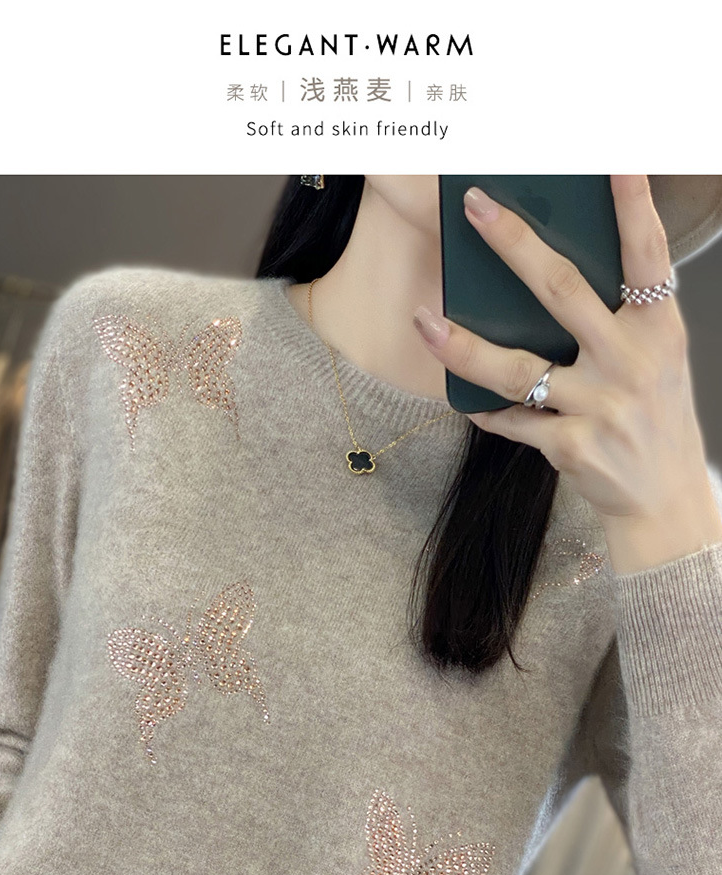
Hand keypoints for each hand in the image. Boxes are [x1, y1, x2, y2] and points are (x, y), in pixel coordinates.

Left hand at [413, 176, 721, 573]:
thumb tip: (548, 273)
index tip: (614, 161)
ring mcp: (600, 406)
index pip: (647, 255)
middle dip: (514, 244)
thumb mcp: (658, 359)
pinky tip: (465, 400)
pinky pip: (512, 419)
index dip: (633, 207)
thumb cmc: (655, 418)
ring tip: (424, 320)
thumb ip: (621, 318)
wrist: (664, 501)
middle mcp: (631, 362)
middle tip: (474, 206)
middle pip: (562, 291)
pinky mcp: (571, 446)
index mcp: (659, 329)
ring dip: (462, 344)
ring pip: (515, 367)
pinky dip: (486, 410)